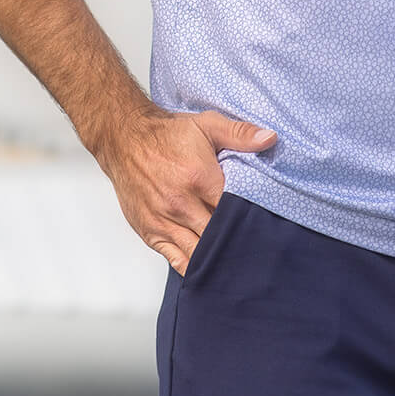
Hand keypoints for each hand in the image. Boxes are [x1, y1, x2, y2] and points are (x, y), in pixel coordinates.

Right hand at [96, 106, 275, 274]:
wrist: (124, 140)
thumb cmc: (167, 134)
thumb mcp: (208, 125)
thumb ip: (240, 134)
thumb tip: (270, 138)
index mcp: (199, 179)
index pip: (234, 211)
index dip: (251, 220)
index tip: (265, 225)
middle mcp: (181, 204)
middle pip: (218, 236)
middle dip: (237, 243)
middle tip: (257, 250)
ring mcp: (164, 221)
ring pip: (199, 254)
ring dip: (218, 259)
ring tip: (238, 264)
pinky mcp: (151, 233)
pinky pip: (176, 260)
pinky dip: (194, 268)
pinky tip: (210, 270)